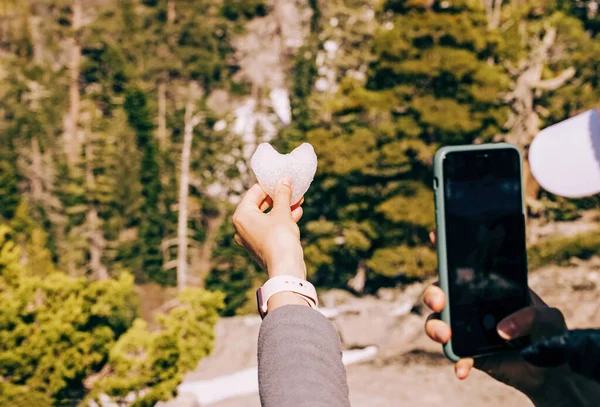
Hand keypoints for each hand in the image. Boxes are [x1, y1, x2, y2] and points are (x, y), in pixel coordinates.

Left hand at [232, 177, 305, 278]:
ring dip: (282, 208)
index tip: (281, 178)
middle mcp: (242, 227)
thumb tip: (284, 179)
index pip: (254, 193)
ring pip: (267, 217)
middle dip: (278, 197)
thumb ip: (282, 194)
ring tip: (298, 200)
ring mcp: (250, 239)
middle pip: (260, 205)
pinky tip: (297, 213)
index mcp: (242, 216)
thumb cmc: (280, 238)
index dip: (269, 184)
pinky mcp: (260, 247)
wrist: (285, 269)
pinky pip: (270, 228)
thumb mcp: (282, 212)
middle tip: (291, 189)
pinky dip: (281, 220)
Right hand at [424, 231, 568, 398]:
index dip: (447, 247)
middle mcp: (470, 304)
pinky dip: (456, 361)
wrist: (549, 369)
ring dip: (435, 326)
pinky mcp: (468, 352)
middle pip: (440, 292)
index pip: (464, 263)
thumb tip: (501, 329)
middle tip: (439, 301)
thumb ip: (530, 316)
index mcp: (487, 286)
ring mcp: (466, 328)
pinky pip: (454, 354)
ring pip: (437, 321)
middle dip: (433, 293)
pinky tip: (463, 369)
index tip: (437, 235)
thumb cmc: (549, 333)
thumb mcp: (549, 318)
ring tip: (447, 336)